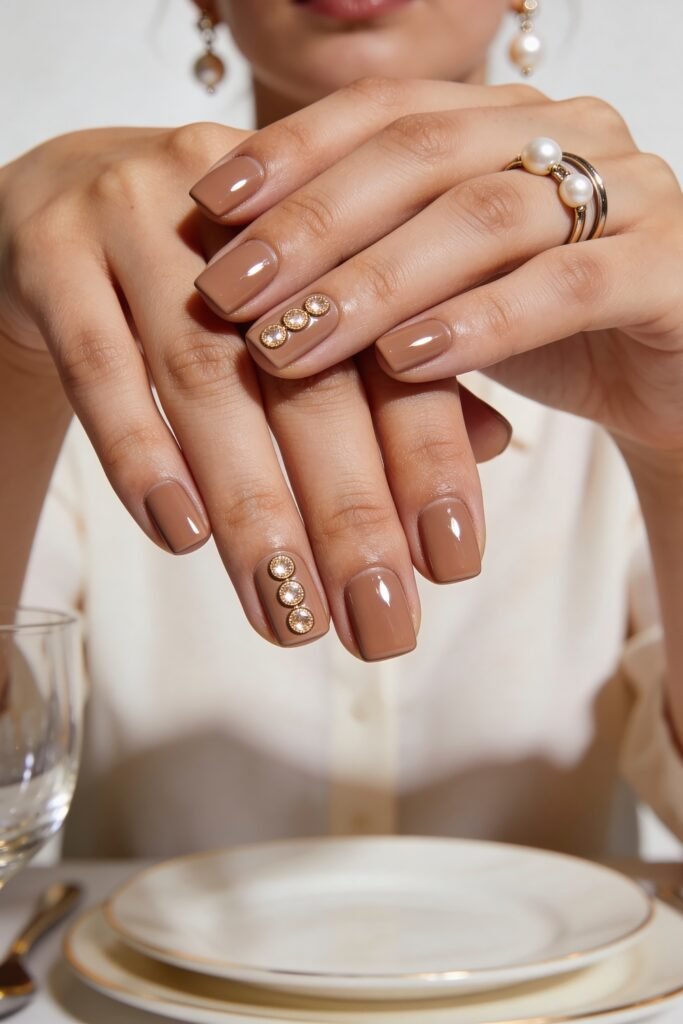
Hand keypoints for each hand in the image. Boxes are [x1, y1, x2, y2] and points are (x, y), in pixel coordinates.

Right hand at [0, 124, 508, 659]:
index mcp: (327, 223)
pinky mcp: (53, 252)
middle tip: (379, 625)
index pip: (393, 350)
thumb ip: (394, 371)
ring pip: (204, 378)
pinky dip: (140, 450)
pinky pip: (96, 359)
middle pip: (307, 376)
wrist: (63, 192)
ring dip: (252, 507)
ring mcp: (139, 223)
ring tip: (285, 611)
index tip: (454, 565)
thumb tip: (495, 443)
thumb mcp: (307, 310)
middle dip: (351, 511)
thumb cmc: (208, 276)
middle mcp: (245, 222)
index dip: (429, 457)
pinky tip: (178, 533)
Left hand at [192, 77, 682, 457]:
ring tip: (291, 341)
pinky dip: (479, 321)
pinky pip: (567, 283)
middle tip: (228, 290)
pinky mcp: (670, 268)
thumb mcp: (443, 289)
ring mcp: (629, 193)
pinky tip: (404, 359)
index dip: (290, 152)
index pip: (383, 111)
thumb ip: (369, 264)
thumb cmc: (541, 330)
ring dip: (374, 282)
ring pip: (484, 216)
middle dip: (312, 225)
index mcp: (506, 121)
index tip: (206, 205)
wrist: (665, 380)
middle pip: (419, 154)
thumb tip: (234, 275)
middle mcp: (567, 134)